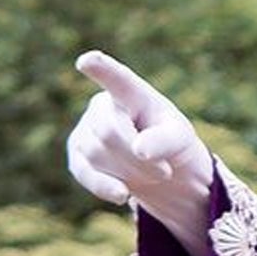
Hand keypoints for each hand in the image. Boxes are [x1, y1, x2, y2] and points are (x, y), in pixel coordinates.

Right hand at [68, 50, 214, 255]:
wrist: (159, 169)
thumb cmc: (170, 142)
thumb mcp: (179, 139)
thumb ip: (164, 140)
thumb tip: (140, 151)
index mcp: (131, 93)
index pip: (117, 79)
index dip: (102, 69)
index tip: (87, 61)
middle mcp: (101, 106)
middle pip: (108, 133)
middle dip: (137, 158)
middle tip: (165, 172)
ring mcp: (84, 130)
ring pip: (96, 154)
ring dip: (130, 172)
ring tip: (153, 175)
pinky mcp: (77, 156)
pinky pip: (84, 173)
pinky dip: (105, 187)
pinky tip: (123, 195)